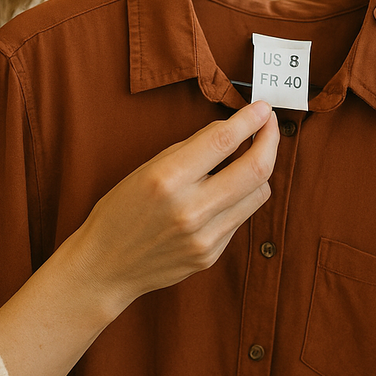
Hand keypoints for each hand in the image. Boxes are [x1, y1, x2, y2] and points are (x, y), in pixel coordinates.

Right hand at [65, 101, 279, 313]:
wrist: (105, 266)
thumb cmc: (120, 211)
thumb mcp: (145, 169)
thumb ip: (189, 150)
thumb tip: (230, 131)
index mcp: (166, 179)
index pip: (222, 141)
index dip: (249, 120)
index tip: (262, 108)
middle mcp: (190, 209)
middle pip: (255, 169)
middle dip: (270, 140)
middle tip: (269, 126)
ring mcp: (204, 237)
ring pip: (258, 194)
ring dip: (259, 170)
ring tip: (250, 157)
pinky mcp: (211, 255)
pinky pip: (240, 217)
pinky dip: (239, 198)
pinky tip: (224, 192)